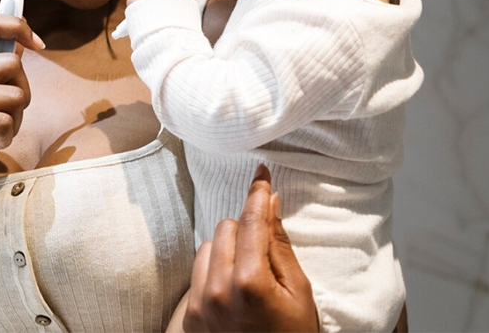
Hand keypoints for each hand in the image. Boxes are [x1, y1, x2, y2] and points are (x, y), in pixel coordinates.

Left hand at [184, 165, 318, 332]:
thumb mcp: (299, 294)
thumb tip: (270, 204)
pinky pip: (198, 272)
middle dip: (246, 233)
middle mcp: (217, 290)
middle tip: (265, 256)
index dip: (258, 194)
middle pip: (226, 228)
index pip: (251, 222)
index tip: (261, 174)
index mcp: (250, 282)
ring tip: (250, 278)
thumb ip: (279, 246)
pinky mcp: (189, 315)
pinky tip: (233, 291)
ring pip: (208, 248)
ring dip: (228, 252)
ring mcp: (199, 304)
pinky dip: (214, 272)